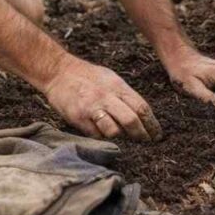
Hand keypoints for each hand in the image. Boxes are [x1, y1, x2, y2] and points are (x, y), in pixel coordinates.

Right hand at [42, 55, 162, 141]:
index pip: (141, 107)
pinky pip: (96, 135)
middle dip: (141, 135)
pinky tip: (106, 137)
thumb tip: (142, 114)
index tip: (156, 135)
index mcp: (117, 86)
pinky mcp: (78, 118)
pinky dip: (104, 138)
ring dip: (122, 139)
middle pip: (131, 121)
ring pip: (114, 131)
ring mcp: (92, 108)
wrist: (58, 71)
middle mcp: (106, 97)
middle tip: (144, 142)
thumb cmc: (87, 76)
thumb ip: (125, 95)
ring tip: (125, 141)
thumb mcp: (110, 78)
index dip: (152, 124)